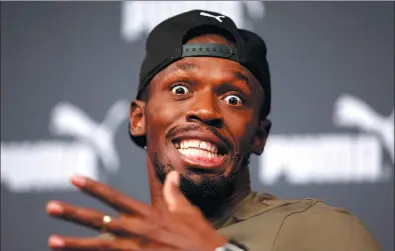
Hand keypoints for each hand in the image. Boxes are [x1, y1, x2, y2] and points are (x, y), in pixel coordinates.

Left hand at [46, 171, 226, 250]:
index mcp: (146, 213)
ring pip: (97, 245)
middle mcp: (135, 229)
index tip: (74, 179)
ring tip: (52, 241)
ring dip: (73, 244)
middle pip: (98, 219)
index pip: (113, 196)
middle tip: (50, 207)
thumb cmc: (197, 235)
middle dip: (73, 213)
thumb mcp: (186, 211)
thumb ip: (174, 194)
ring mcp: (133, 248)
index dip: (92, 187)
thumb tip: (172, 176)